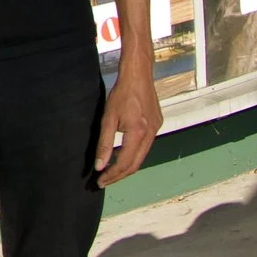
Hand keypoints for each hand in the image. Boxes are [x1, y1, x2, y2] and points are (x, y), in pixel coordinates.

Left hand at [94, 60, 159, 185]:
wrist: (138, 75)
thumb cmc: (121, 93)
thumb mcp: (108, 118)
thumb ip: (104, 144)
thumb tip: (99, 166)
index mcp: (139, 133)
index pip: (124, 163)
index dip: (112, 175)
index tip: (100, 181)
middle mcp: (151, 134)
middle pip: (135, 164)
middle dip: (119, 175)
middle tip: (104, 181)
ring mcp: (156, 130)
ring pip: (141, 156)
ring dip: (126, 166)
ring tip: (111, 172)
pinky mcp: (157, 125)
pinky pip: (145, 146)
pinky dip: (133, 154)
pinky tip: (122, 155)